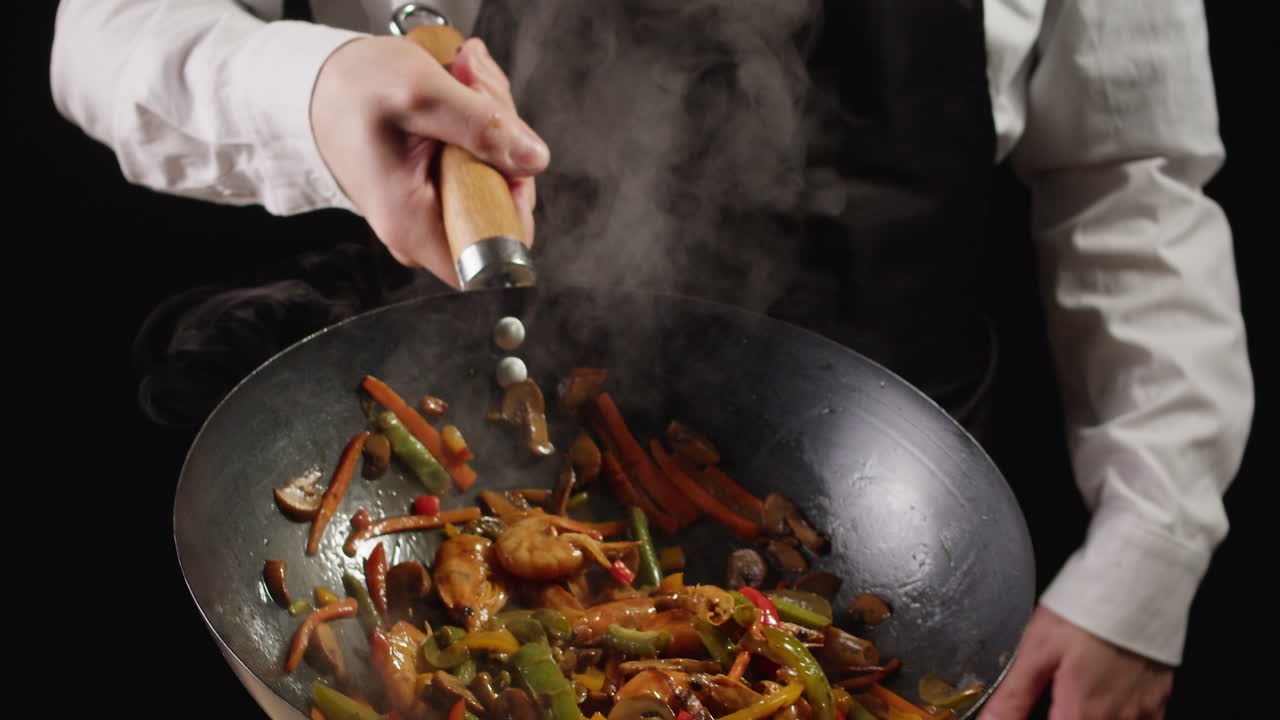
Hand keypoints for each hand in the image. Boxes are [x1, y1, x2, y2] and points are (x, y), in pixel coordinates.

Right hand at [310, 35, 547, 287]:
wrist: (322, 81)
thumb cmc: (353, 89)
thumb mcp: (419, 93)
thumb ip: (480, 126)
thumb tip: (533, 160)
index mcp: (414, 227)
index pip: (500, 251)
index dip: (515, 199)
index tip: (500, 152)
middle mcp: (423, 231)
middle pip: (505, 205)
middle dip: (505, 141)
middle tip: (475, 91)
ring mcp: (432, 212)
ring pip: (500, 178)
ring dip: (495, 122)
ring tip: (463, 80)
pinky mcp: (439, 190)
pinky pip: (484, 165)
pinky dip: (482, 123)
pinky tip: (461, 90)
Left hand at [981, 605, 1172, 719]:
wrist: (1139, 583)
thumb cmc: (1086, 610)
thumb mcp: (1036, 649)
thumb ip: (1014, 695)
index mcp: (1083, 710)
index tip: (1025, 714)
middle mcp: (1118, 718)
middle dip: (1064, 717)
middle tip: (1054, 702)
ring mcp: (1143, 711)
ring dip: (1086, 717)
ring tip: (1070, 701)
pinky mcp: (1159, 699)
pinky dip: (1118, 717)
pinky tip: (1103, 701)